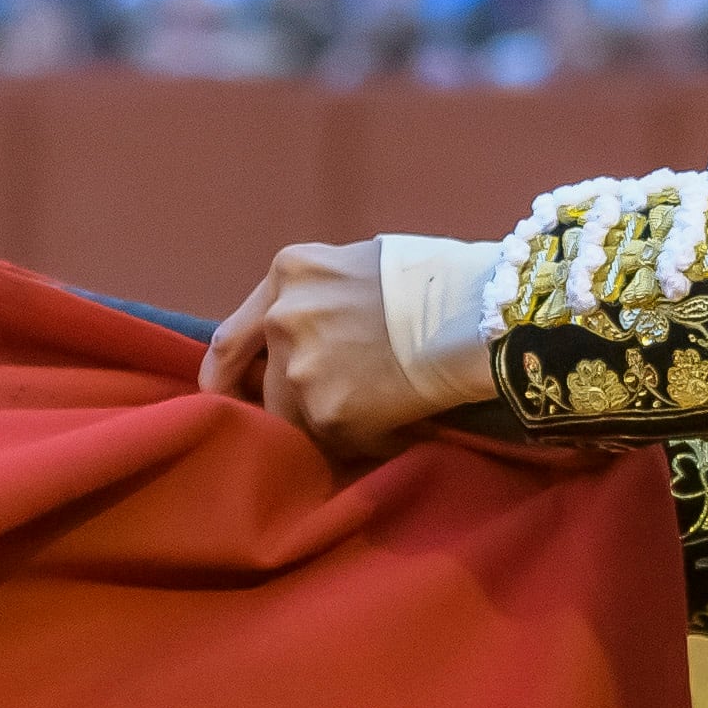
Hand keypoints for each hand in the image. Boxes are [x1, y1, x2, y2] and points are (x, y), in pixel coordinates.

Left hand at [200, 238, 469, 460]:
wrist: (479, 314)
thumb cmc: (437, 281)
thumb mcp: (358, 265)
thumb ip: (315, 299)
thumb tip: (299, 341)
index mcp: (286, 275)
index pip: (230, 340)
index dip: (229, 376)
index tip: (231, 398)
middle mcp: (281, 318)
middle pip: (259, 386)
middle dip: (281, 404)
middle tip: (314, 413)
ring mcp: (300, 369)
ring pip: (293, 418)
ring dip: (323, 423)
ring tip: (370, 412)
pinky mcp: (328, 413)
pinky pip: (333, 441)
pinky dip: (358, 441)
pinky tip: (392, 424)